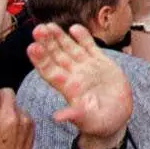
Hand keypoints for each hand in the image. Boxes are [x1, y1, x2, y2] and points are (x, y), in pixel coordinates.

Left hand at [26, 23, 132, 145]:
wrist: (117, 117)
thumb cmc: (100, 122)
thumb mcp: (88, 121)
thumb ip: (74, 116)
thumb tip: (57, 117)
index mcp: (68, 88)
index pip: (50, 71)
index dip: (41, 60)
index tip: (32, 47)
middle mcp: (74, 75)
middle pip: (57, 56)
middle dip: (47, 43)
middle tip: (38, 30)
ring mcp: (87, 68)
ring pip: (70, 48)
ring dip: (60, 37)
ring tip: (50, 25)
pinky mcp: (101, 63)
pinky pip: (90, 47)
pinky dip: (83, 37)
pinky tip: (75, 27)